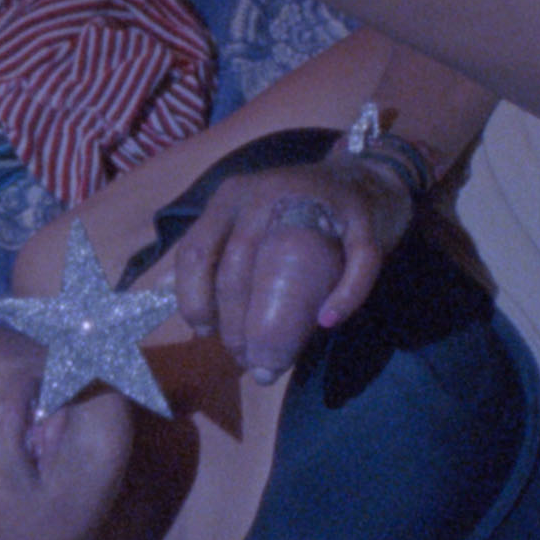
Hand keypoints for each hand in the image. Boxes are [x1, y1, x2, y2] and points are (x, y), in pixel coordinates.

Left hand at [162, 156, 411, 380]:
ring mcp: (315, 199)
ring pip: (284, 263)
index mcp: (230, 199)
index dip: (194, 300)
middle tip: (247, 361)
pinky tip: (328, 320)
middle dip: (237, 326)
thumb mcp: (244, 220)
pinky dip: (343, 295)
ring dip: (277, 322)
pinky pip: (354, 260)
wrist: (367, 179)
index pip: (196, 252)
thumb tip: (172, 298)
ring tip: (277, 359)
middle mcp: (264, 194)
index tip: (204, 332)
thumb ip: (214, 251)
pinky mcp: (362, 214)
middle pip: (237, 268)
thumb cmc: (296, 212)